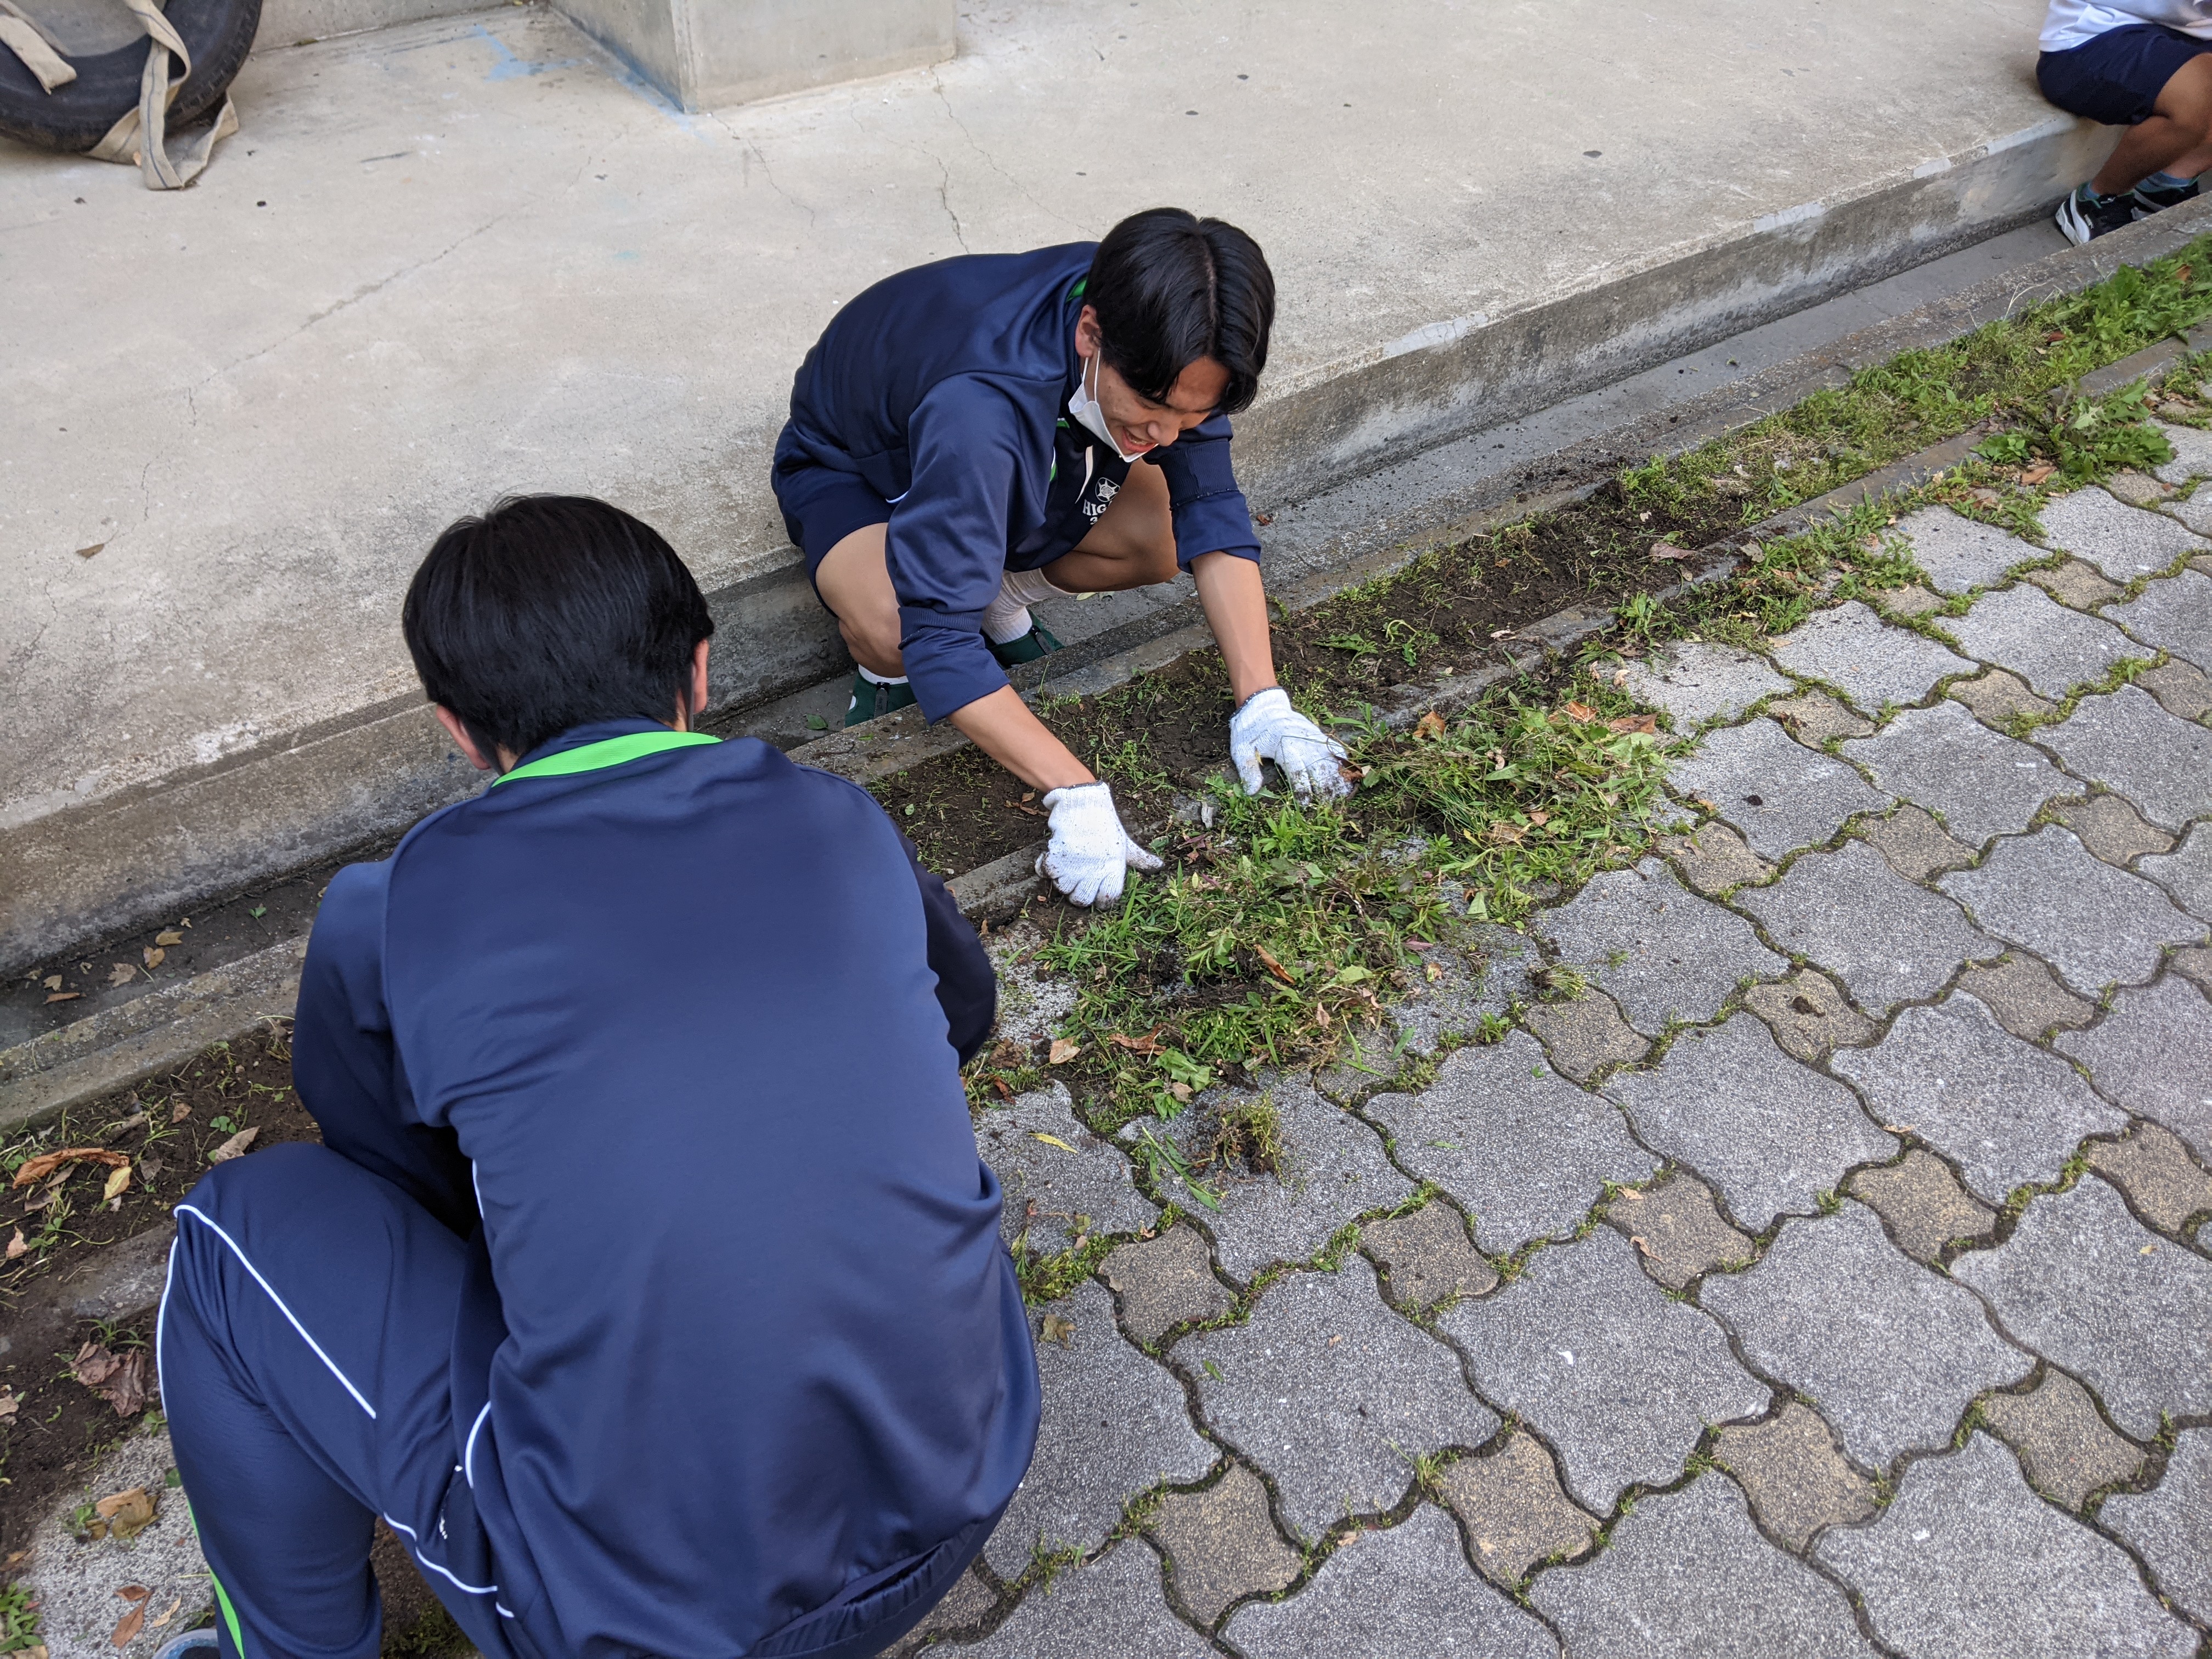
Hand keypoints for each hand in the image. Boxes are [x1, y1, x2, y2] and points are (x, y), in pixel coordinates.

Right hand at [1034, 782, 1162, 905]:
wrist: (1085, 801)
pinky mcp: (1058, 852)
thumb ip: (1139, 859)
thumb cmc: (1106, 824)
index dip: (1102, 900)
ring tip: (1065, 866)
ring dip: (1061, 879)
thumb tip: (1159, 866)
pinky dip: (1045, 867)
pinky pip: (1047, 872)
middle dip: (1077, 894)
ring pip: (1063, 888)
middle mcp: (1095, 868)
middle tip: (1076, 881)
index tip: (1095, 892)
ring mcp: (1076, 861)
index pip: (1109, 898)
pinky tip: (1051, 858)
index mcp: (1114, 867)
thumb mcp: (1125, 842)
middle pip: (1082, 900)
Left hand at [1230, 687, 1351, 802]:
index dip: (1303, 787)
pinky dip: (1342, 759)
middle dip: (1325, 786)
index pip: (1297, 770)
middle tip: (1329, 803)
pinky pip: (1333, 746)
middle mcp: (1301, 741)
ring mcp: (1311, 737)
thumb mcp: (1241, 749)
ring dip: (1337, 775)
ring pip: (1330, 758)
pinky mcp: (1317, 734)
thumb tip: (1251, 791)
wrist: (1263, 705)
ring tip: (1343, 793)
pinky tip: (1348, 773)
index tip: (1306, 803)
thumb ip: (1248, 770)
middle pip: (1319, 766)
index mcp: (1283, 745)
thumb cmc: (1251, 730)